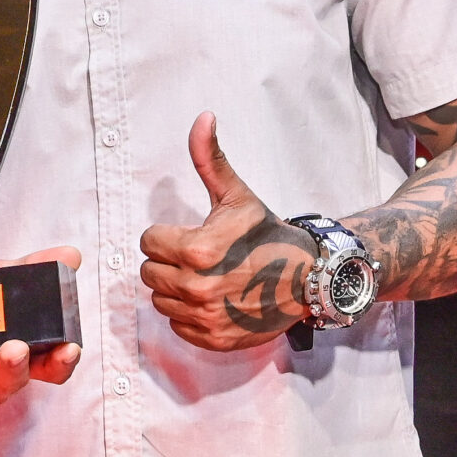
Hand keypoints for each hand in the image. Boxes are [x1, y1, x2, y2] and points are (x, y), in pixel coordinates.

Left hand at [139, 112, 315, 350]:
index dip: (166, 235)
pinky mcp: (213, 340)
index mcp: (198, 250)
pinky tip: (212, 299)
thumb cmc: (267, 234)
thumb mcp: (237, 195)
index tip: (190, 234)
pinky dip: (188, 314)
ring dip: (175, 289)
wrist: (308, 278)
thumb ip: (210, 158)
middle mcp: (197, 289)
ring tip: (205, 277)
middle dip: (167, 261)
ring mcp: (205, 318)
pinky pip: (177, 326)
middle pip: (149, 273)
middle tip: (196, 256)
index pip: (148, 242)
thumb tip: (203, 117)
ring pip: (160, 300)